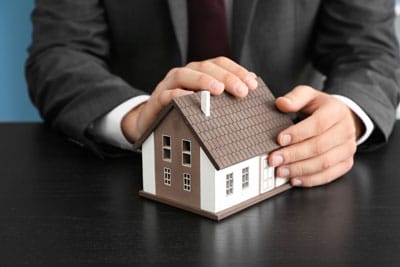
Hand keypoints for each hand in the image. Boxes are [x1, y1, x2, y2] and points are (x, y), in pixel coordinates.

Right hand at [121, 57, 257, 141]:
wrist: (151, 121)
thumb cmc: (183, 110)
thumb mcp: (204, 100)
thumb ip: (224, 91)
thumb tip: (252, 83)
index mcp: (198, 72)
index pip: (219, 63)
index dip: (237, 70)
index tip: (252, 84)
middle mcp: (184, 74)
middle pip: (205, 67)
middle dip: (225, 77)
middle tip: (241, 91)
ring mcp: (168, 85)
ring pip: (184, 75)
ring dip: (202, 80)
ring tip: (218, 90)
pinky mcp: (157, 100)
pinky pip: (166, 95)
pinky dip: (177, 96)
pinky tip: (190, 99)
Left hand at [269, 86, 363, 186]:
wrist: (341, 118)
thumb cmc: (320, 108)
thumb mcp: (308, 96)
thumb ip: (295, 98)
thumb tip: (282, 103)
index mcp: (336, 111)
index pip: (318, 124)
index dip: (298, 133)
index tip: (280, 139)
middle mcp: (346, 130)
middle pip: (319, 146)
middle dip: (294, 155)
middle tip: (274, 159)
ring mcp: (348, 148)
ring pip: (324, 163)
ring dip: (299, 169)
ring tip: (280, 171)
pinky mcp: (346, 163)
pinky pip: (329, 175)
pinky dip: (310, 180)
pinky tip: (294, 179)